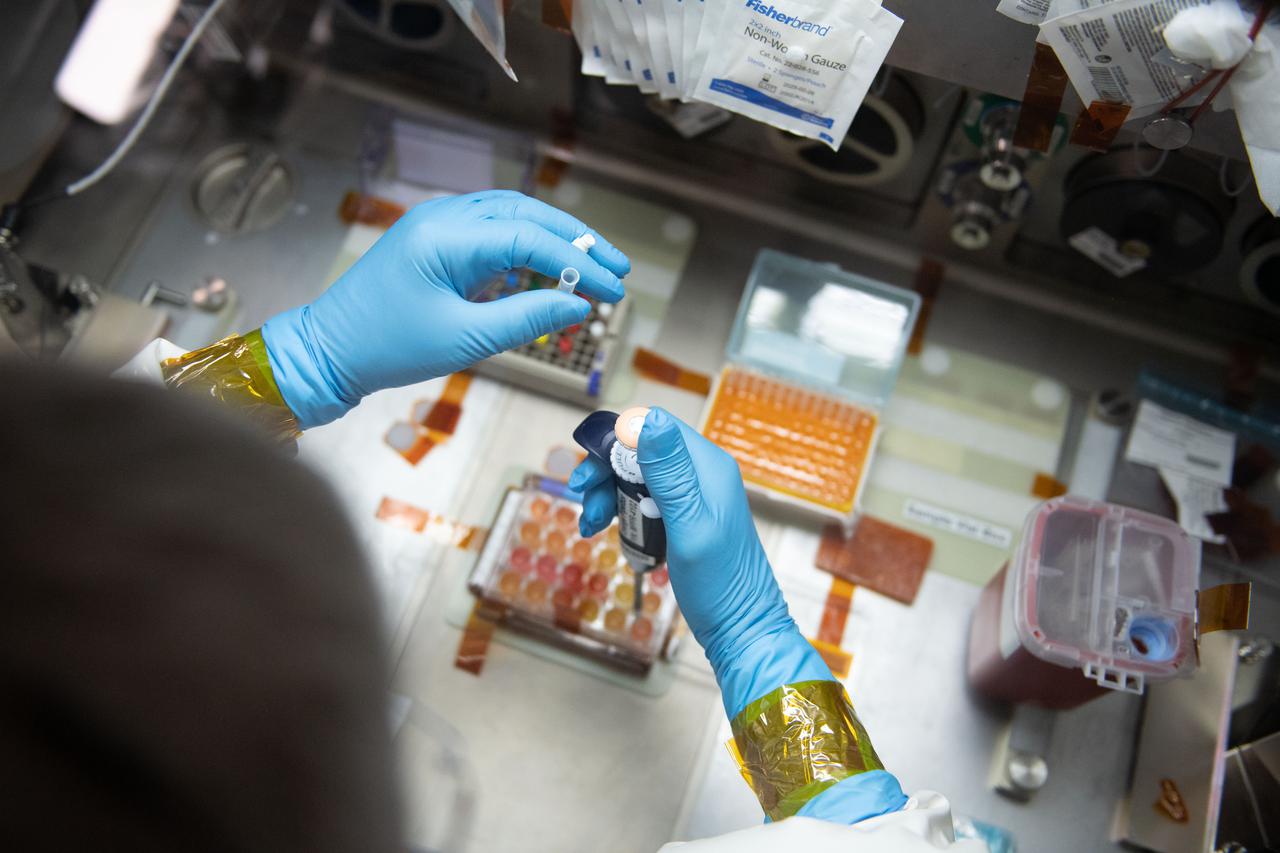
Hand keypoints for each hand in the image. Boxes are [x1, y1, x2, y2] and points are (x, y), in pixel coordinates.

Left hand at [262, 190, 630, 427]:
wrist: (327, 351)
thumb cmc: (387, 347)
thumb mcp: (464, 339)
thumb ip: (527, 318)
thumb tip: (579, 304)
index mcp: (447, 237)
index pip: (532, 237)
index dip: (580, 261)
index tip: (613, 288)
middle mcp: (443, 217)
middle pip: (527, 212)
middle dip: (576, 239)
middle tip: (617, 268)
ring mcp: (436, 224)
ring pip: (511, 216)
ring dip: (553, 238)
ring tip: (591, 267)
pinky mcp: (433, 240)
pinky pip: (490, 231)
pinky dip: (525, 246)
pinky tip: (544, 273)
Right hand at [570, 408, 794, 682]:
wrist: (741, 631)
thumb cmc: (720, 584)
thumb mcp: (689, 525)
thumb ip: (670, 472)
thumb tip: (646, 419)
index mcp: (706, 466)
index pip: (653, 425)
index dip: (615, 440)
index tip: (589, 472)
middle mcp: (701, 473)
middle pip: (640, 450)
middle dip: (605, 471)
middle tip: (583, 500)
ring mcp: (693, 496)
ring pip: (637, 476)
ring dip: (608, 494)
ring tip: (591, 524)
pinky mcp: (684, 518)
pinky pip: (645, 501)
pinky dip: (622, 512)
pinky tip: (607, 532)